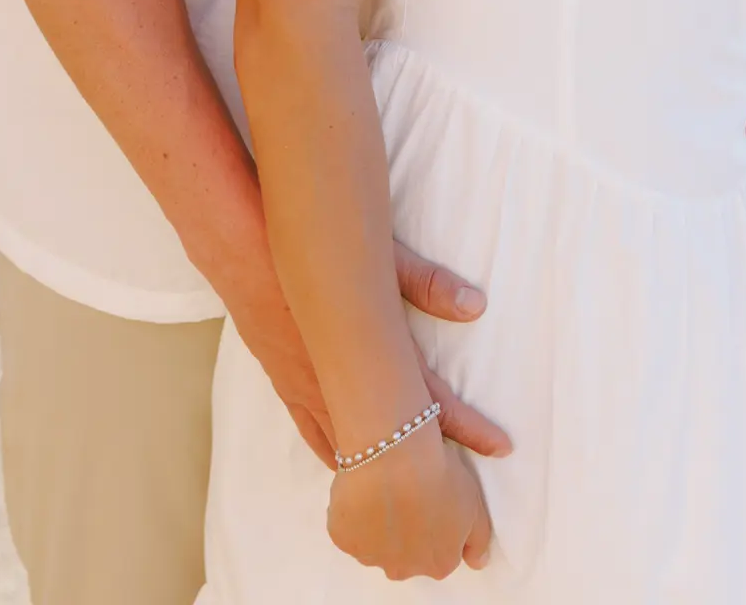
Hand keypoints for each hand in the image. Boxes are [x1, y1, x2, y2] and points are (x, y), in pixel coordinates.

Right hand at [227, 236, 511, 467]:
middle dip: (432, 468)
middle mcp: (343, 385)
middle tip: (461, 491)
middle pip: (397, 442)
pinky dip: (340, 460)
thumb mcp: (380, 261)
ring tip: (412, 493)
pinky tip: (350, 470)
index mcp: (374, 356)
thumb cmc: (313, 252)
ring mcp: (311, 390)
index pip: (433, 401)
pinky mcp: (286, 384)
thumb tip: (476, 304)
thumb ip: (427, 284)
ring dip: (383, 474)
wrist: (244, 253)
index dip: (470, 427)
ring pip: (354, 452)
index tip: (501, 448)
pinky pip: (316, 436)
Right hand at [328, 420, 491, 578]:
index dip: (436, 525)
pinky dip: (353, 513)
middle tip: (406, 492)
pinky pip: (348, 528)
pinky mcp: (342, 538)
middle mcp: (404, 570)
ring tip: (383, 486)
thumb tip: (477, 563)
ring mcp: (370, 556)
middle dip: (407, 531)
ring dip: (378, 523)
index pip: (440, 553)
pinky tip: (361, 489)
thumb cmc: (439, 474)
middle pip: (406, 555)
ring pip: (375, 543)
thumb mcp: (475, 505)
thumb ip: (479, 539)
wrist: (394, 454)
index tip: (431, 499)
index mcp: (438, 564)